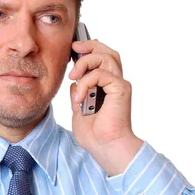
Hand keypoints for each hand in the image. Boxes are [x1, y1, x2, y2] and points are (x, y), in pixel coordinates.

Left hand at [68, 39, 143, 175]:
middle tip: (74, 48)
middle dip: (90, 45)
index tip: (73, 50)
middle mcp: (115, 83)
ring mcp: (119, 85)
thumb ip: (77, 96)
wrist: (106, 148)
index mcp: (106, 87)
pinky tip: (79, 96)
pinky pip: (102, 74)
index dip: (90, 50)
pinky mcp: (121, 89)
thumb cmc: (95, 136)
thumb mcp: (78, 112)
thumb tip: (74, 84)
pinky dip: (86, 81)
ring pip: (106, 57)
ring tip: (73, 76)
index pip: (102, 59)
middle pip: (108, 52)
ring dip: (85, 62)